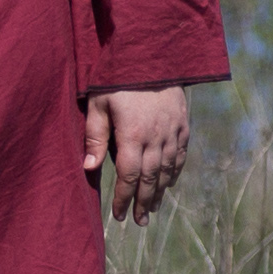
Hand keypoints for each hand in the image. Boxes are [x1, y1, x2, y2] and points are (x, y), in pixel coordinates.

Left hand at [81, 88, 191, 222]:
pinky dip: (175, 172)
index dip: (124, 198)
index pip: (128, 176)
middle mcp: (156, 137)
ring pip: (167, 170)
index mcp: (133, 135)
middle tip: (138, 221)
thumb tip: (89, 169)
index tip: (118, 215)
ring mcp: (173, 131)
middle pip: (150, 178)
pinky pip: (181, 154)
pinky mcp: (183, 123)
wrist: (151, 52)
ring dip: (159, 192)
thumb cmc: (117, 77)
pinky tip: (169, 183)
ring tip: (152, 209)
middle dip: (143, 202)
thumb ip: (94, 137)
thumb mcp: (99, 103)